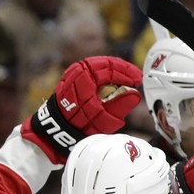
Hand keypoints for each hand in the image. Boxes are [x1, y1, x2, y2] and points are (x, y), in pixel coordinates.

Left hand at [21, 56, 141, 162]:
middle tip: (136, 76)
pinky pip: (92, 69)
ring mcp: (73, 73)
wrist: (55, 130)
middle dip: (123, 69)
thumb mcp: (103, 119)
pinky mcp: (72, 77)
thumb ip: (121, 105)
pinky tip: (114, 80)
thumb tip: (135, 94)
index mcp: (85, 78)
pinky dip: (105, 72)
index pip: (111, 69)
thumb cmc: (78, 127)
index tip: (138, 80)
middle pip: (106, 62)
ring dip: (115, 70)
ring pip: (99, 64)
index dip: (127, 74)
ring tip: (128, 78)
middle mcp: (78, 71)